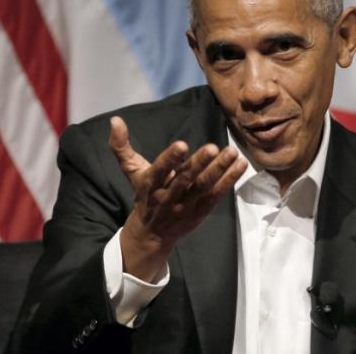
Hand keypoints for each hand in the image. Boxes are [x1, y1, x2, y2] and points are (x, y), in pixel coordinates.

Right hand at [108, 116, 246, 280]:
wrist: (152, 234)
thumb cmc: (144, 195)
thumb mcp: (131, 172)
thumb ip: (121, 147)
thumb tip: (115, 120)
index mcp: (150, 185)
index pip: (159, 170)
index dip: (170, 159)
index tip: (182, 145)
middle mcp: (168, 196)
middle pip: (185, 179)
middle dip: (199, 163)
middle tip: (213, 147)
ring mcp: (187, 205)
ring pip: (204, 187)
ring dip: (220, 170)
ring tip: (232, 152)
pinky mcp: (201, 210)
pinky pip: (217, 195)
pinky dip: (230, 180)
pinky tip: (241, 165)